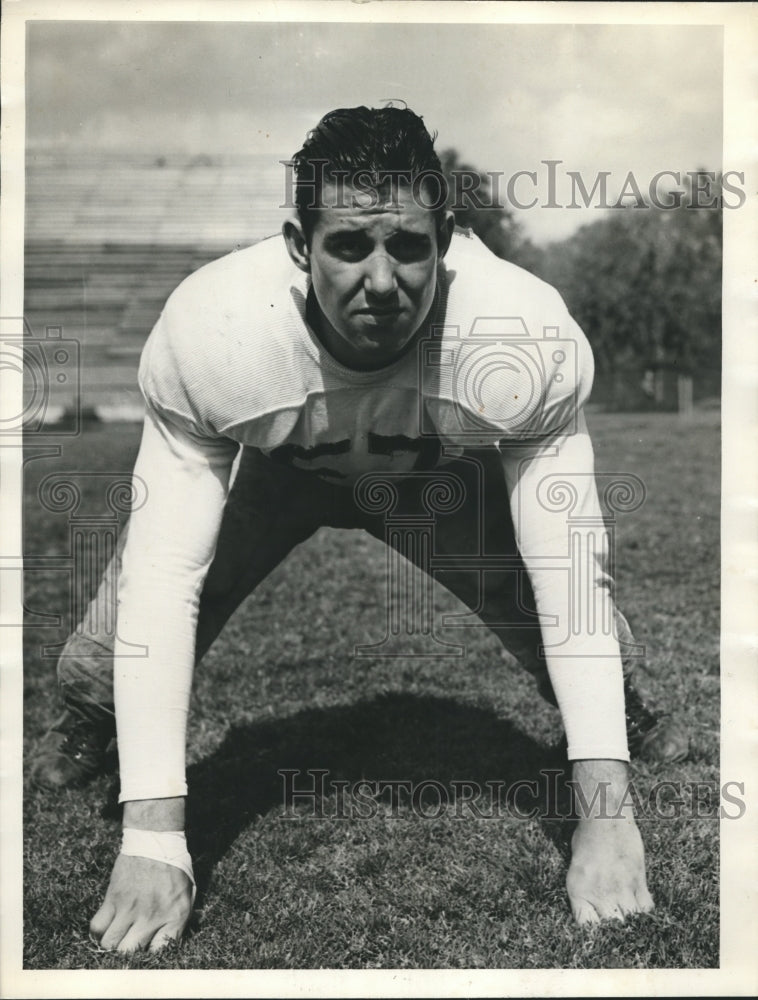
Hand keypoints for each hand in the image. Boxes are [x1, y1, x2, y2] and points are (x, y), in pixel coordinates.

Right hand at [90, 852, 193, 952]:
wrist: (155, 840)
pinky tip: (106, 927)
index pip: (159, 953)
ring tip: (117, 937)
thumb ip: (182, 917)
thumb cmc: (174, 867)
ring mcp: (129, 908)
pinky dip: (98, 931)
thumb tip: (174, 938)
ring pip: (109, 944)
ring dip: (111, 944)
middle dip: (126, 955)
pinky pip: (97, 926)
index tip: (147, 952)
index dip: (150, 956)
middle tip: (128, 945)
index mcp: (174, 916)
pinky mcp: (113, 898)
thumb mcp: (187, 892)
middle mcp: (150, 916)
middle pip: (127, 953)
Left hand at [566, 759, 654, 924]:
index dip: (593, 931)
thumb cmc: (586, 836)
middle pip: (612, 929)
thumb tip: (594, 907)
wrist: (606, 815)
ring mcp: (621, 888)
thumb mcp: (576, 864)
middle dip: (614, 930)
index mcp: (578, 890)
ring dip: (631, 921)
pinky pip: (646, 907)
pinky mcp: (639, 880)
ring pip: (631, 921)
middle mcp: (600, 893)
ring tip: (630, 918)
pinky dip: (645, 911)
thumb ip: (584, 889)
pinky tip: (640, 906)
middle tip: (617, 926)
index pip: (586, 927)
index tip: (598, 931)